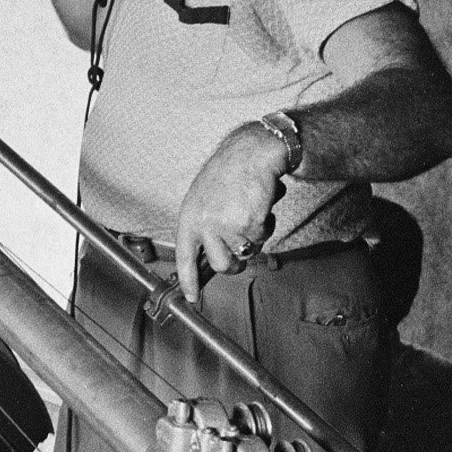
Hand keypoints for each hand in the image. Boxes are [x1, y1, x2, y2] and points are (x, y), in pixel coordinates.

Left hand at [172, 122, 288, 299]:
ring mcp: (227, 226)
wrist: (251, 154)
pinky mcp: (249, 224)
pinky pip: (262, 238)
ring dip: (252, 239)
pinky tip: (260, 205)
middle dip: (235, 261)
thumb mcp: (203, 200)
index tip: (191, 297)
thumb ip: (203, 227)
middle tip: (241, 244)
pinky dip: (266, 224)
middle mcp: (205, 224)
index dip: (189, 280)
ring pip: (245, 253)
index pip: (185, 257)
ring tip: (249, 214)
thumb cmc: (228, 174)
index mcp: (189, 218)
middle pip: (222, 265)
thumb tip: (207, 256)